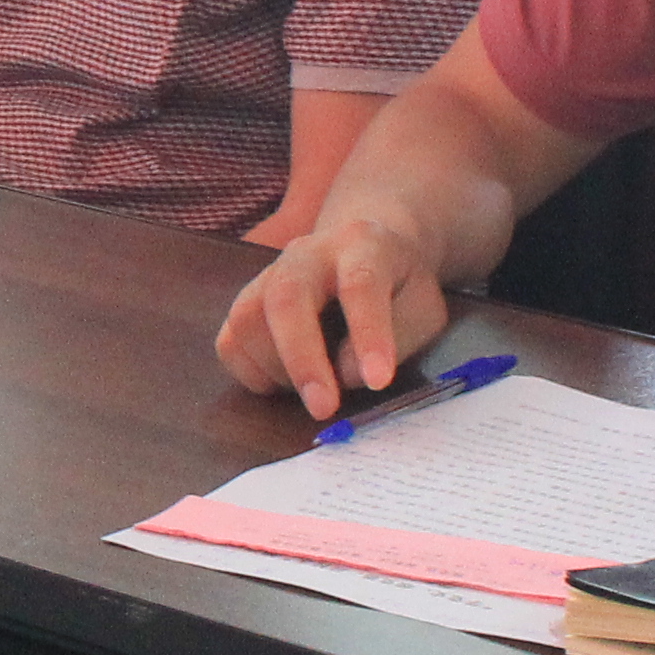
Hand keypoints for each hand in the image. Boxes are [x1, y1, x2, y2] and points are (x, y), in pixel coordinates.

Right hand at [215, 214, 455, 417]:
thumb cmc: (399, 285)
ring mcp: (267, 274)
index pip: (360, 284)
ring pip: (247, 319)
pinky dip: (253, 373)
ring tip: (316, 388)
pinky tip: (287, 381)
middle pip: (286, 295)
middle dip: (301, 357)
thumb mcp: (424, 308)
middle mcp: (306, 252)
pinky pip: (230, 341)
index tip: (379, 380)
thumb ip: (398, 336)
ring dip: (278, 369)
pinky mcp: (245, 301)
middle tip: (322, 408)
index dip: (368, 333)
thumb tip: (345, 374)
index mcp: (362, 245)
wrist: (363, 250)